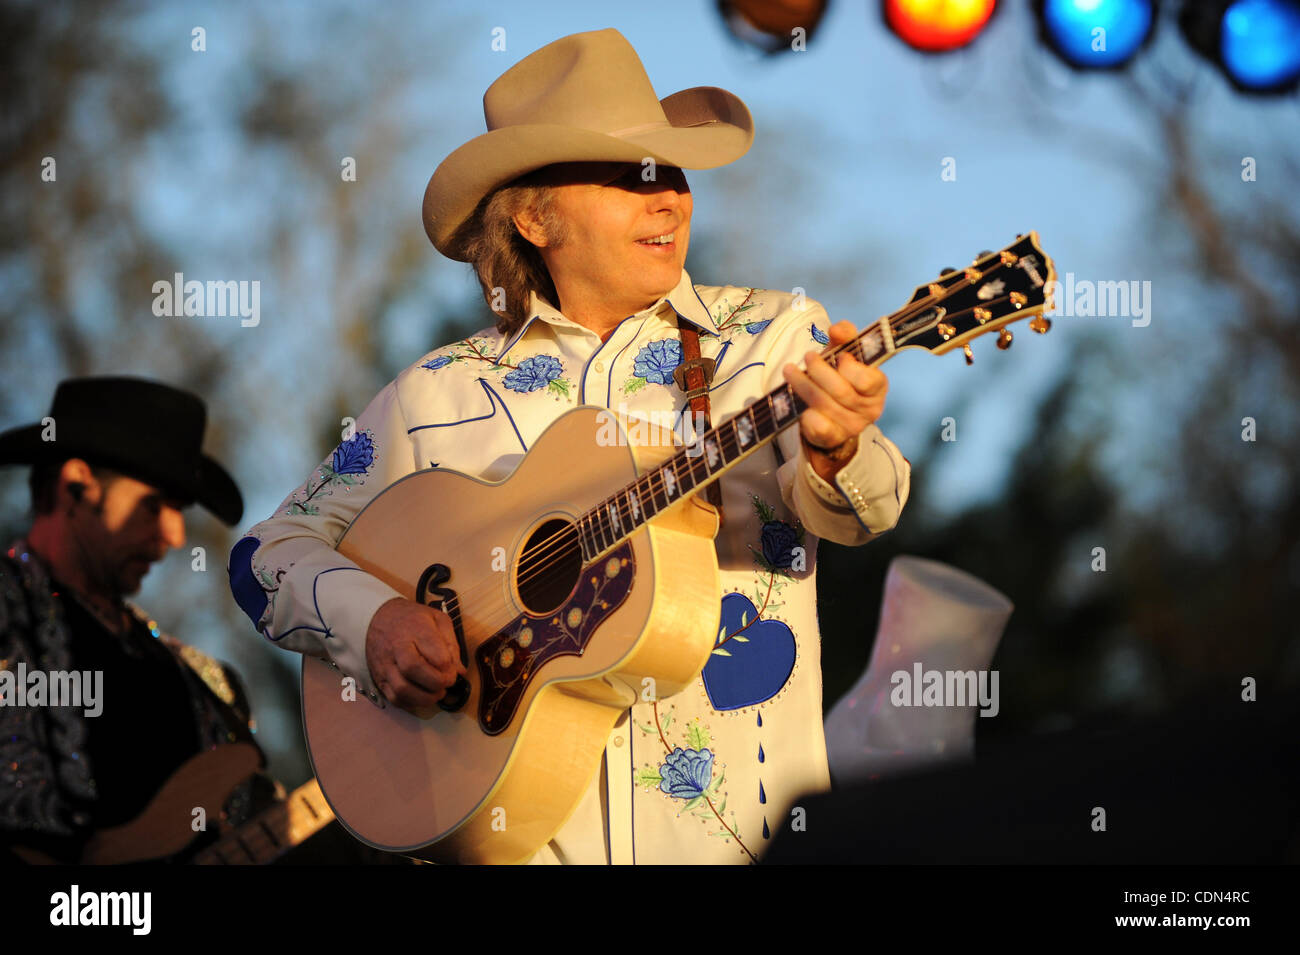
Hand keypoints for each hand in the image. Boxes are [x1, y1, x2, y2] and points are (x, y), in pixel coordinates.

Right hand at [365, 597, 466, 717]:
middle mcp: (397, 647)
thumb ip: (451, 644)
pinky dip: (411, 703)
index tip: (453, 671)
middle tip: (446, 683)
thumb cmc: (413, 619)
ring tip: (436, 693)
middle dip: (436, 683)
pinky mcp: (379, 678)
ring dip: (424, 698)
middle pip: (414, 670)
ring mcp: (385, 664)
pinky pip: (393, 698)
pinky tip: (421, 696)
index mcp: (416, 629)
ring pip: (402, 689)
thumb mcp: (438, 620)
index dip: (449, 668)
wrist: (378, 617)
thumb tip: (460, 671)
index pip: (435, 654)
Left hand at [782, 320, 888, 481]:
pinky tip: (795, 400)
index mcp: (877, 388)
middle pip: (842, 392)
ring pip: (825, 405)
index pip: (869, 380)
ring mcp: (851, 426)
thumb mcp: (844, 353)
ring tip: (790, 370)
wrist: (832, 413)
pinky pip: (818, 427)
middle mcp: (869, 410)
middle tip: (808, 357)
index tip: (839, 356)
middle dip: (820, 372)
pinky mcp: (833, 438)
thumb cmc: (840, 377)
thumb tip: (837, 329)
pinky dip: (805, 413)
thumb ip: (844, 336)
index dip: (851, 368)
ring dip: (803, 385)